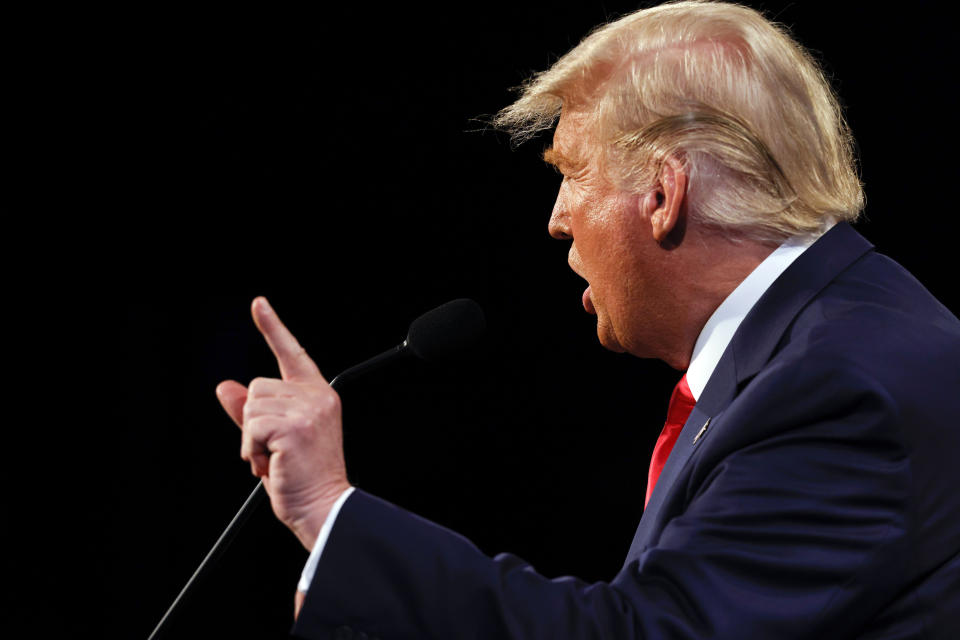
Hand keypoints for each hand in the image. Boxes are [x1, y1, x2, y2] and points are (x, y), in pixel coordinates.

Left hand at [216, 296, 350, 549]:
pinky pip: (250, 427)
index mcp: (317, 395)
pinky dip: (251, 449)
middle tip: (274, 451)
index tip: (258, 304)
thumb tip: (225, 387)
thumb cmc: (303, 477)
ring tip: (274, 459)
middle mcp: (316, 396)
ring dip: (251, 439)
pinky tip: (271, 463)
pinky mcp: (293, 426)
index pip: (292, 353)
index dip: (272, 327)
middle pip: (257, 388)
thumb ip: (250, 412)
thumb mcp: (273, 439)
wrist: (323, 507)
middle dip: (253, 422)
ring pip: (251, 407)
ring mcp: (307, 410)